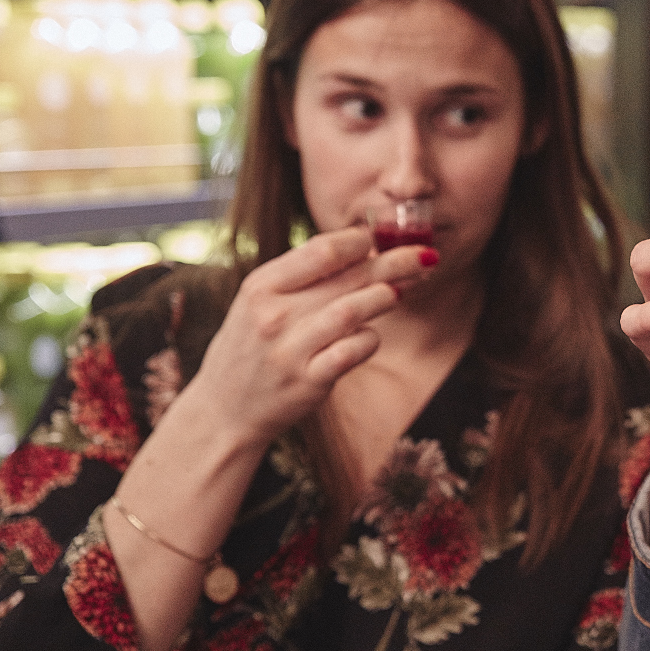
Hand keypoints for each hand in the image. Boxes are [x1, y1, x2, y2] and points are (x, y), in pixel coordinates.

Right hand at [177, 226, 432, 454]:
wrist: (224, 410)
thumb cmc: (250, 348)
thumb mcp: (259, 304)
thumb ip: (301, 277)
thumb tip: (363, 247)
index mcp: (260, 286)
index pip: (322, 250)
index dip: (361, 241)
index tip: (381, 240)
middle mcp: (274, 315)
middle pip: (348, 277)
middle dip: (394, 262)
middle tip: (425, 256)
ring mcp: (291, 349)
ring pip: (355, 310)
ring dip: (386, 296)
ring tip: (404, 289)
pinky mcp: (309, 381)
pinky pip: (355, 350)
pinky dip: (371, 338)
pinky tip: (373, 334)